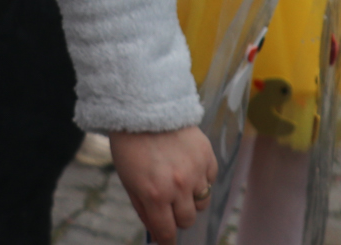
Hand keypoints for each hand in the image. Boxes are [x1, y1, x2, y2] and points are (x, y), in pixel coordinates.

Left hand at [110, 125, 215, 244]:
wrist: (144, 108)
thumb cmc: (131, 146)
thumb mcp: (129, 182)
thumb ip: (144, 209)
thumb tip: (157, 231)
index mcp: (154, 195)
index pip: (167, 232)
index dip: (167, 240)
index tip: (167, 240)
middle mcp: (178, 186)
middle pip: (187, 220)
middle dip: (177, 216)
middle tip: (169, 203)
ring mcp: (195, 171)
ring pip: (202, 202)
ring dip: (191, 198)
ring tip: (179, 181)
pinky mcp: (207, 156)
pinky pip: (210, 180)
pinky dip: (201, 178)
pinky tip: (188, 165)